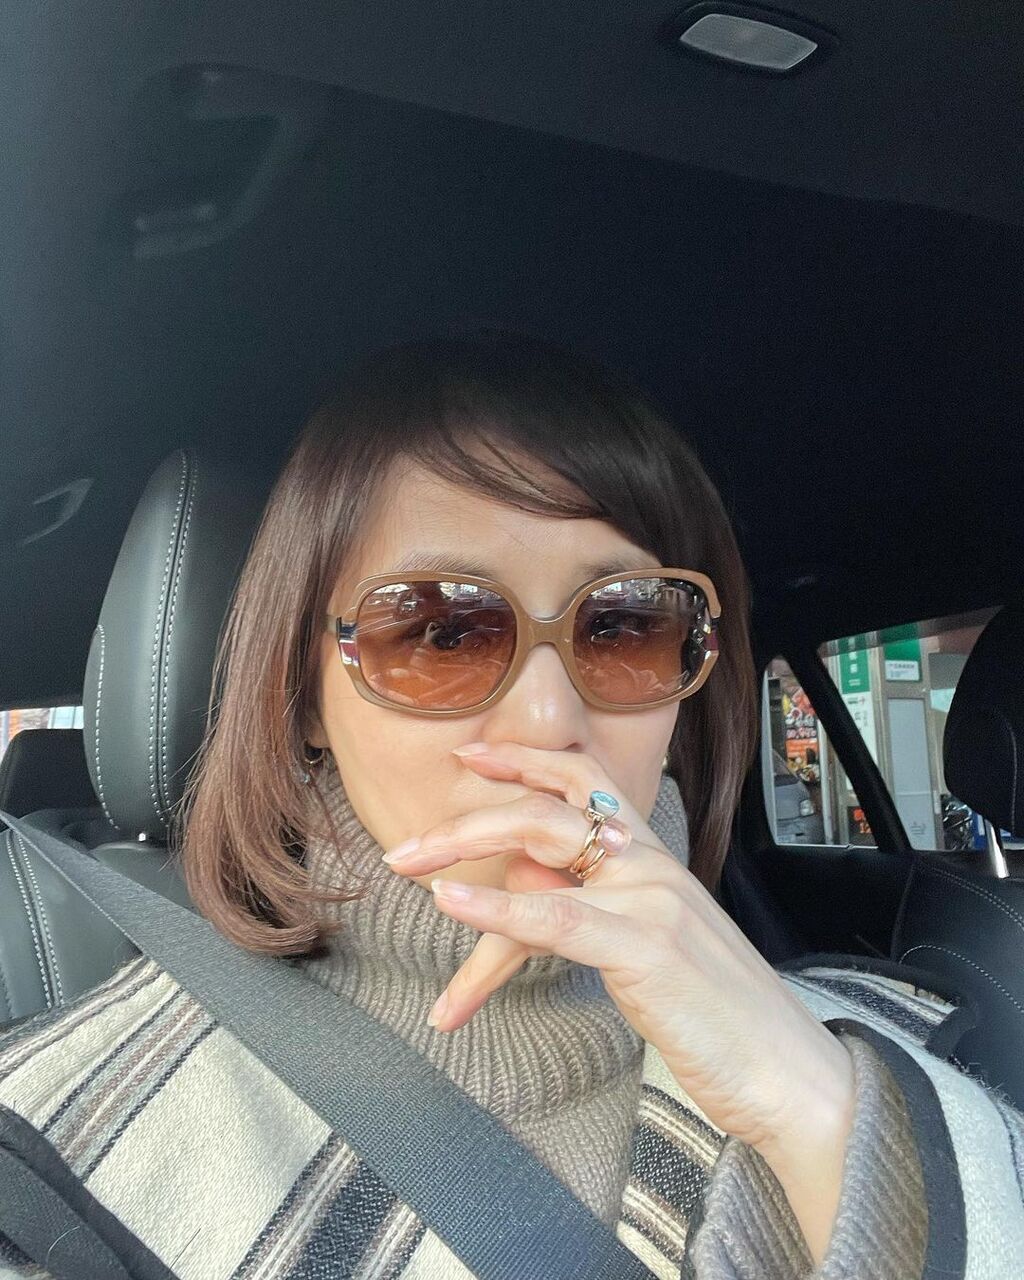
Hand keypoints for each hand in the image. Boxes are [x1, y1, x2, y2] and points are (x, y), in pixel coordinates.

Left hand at [381, 741, 855, 1172]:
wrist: (789, 1071)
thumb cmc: (717, 1014)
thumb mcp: (644, 946)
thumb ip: (584, 908)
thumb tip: (522, 887)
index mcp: (653, 858)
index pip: (585, 779)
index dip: (526, 760)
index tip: (472, 755)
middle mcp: (651, 863)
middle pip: (546, 807)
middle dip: (468, 819)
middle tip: (405, 847)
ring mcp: (650, 899)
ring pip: (542, 844)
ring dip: (460, 849)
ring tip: (404, 864)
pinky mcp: (645, 948)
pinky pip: (554, 918)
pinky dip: (494, 908)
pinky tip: (449, 902)